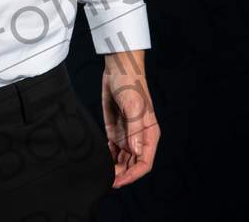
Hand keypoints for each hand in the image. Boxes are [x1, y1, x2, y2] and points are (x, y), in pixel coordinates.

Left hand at [101, 50, 158, 187]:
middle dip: (121, 174)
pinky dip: (107, 158)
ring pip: (122, 161)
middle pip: (132, 165)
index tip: (118, 181)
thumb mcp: (132, 105)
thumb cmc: (130, 83)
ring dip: (114, 169)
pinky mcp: (115, 130)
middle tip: (105, 179)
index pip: (145, 163)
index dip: (133, 175)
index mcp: (150, 134)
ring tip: (101, 173)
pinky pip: (112, 151)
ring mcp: (127, 135)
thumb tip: (136, 151)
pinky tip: (99, 161)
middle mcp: (140, 138)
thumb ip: (135, 129)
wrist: (118, 68)